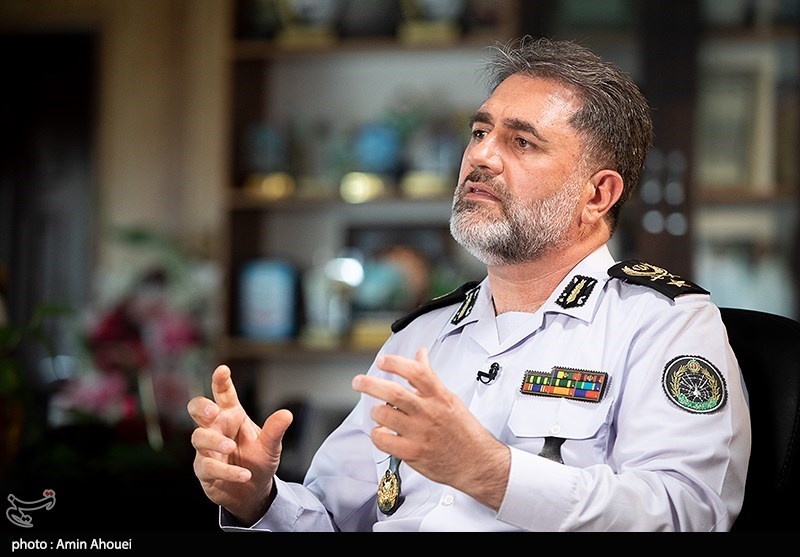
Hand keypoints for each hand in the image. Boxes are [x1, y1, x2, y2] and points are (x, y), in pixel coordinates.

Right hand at [187, 364, 292, 525]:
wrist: (253, 491)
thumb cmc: (258, 461)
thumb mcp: (271, 445)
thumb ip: (275, 430)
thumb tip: (287, 414)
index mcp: (232, 415)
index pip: (223, 394)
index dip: (221, 381)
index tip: (223, 370)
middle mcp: (216, 428)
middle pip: (197, 409)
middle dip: (202, 407)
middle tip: (213, 411)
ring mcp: (207, 448)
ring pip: (199, 437)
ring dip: (214, 441)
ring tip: (230, 447)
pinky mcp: (204, 469)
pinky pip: (208, 466)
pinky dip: (226, 471)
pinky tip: (243, 475)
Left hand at [351, 348, 509, 510]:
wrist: (477, 462)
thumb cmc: (465, 431)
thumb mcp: (450, 398)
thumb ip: (431, 378)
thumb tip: (421, 356)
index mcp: (439, 397)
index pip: (416, 372)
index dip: (396, 363)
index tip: (383, 361)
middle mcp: (428, 412)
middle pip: (393, 392)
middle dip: (370, 384)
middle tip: (358, 381)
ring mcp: (419, 433)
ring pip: (384, 414)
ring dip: (376, 411)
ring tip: (378, 412)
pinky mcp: (412, 452)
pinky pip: (383, 440)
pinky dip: (377, 434)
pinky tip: (381, 432)